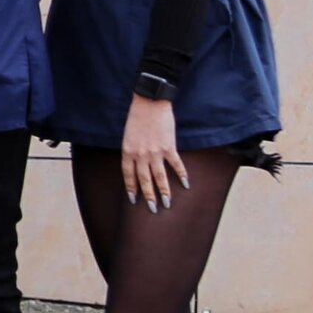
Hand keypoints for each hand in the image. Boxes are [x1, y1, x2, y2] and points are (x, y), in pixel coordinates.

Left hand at [121, 94, 188, 210]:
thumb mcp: (128, 136)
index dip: (131, 188)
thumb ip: (132, 151)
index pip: (128, 175)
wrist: (150, 103)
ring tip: (167, 204)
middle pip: (144, 179)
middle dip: (148, 196)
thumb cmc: (137, 117)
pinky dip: (181, 175)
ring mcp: (155, 152)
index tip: (133, 199)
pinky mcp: (169, 147)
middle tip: (152, 209)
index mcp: (127, 151)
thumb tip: (137, 164)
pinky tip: (185, 185)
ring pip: (159, 176)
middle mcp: (140, 155)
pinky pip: (175, 165)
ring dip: (163, 191)